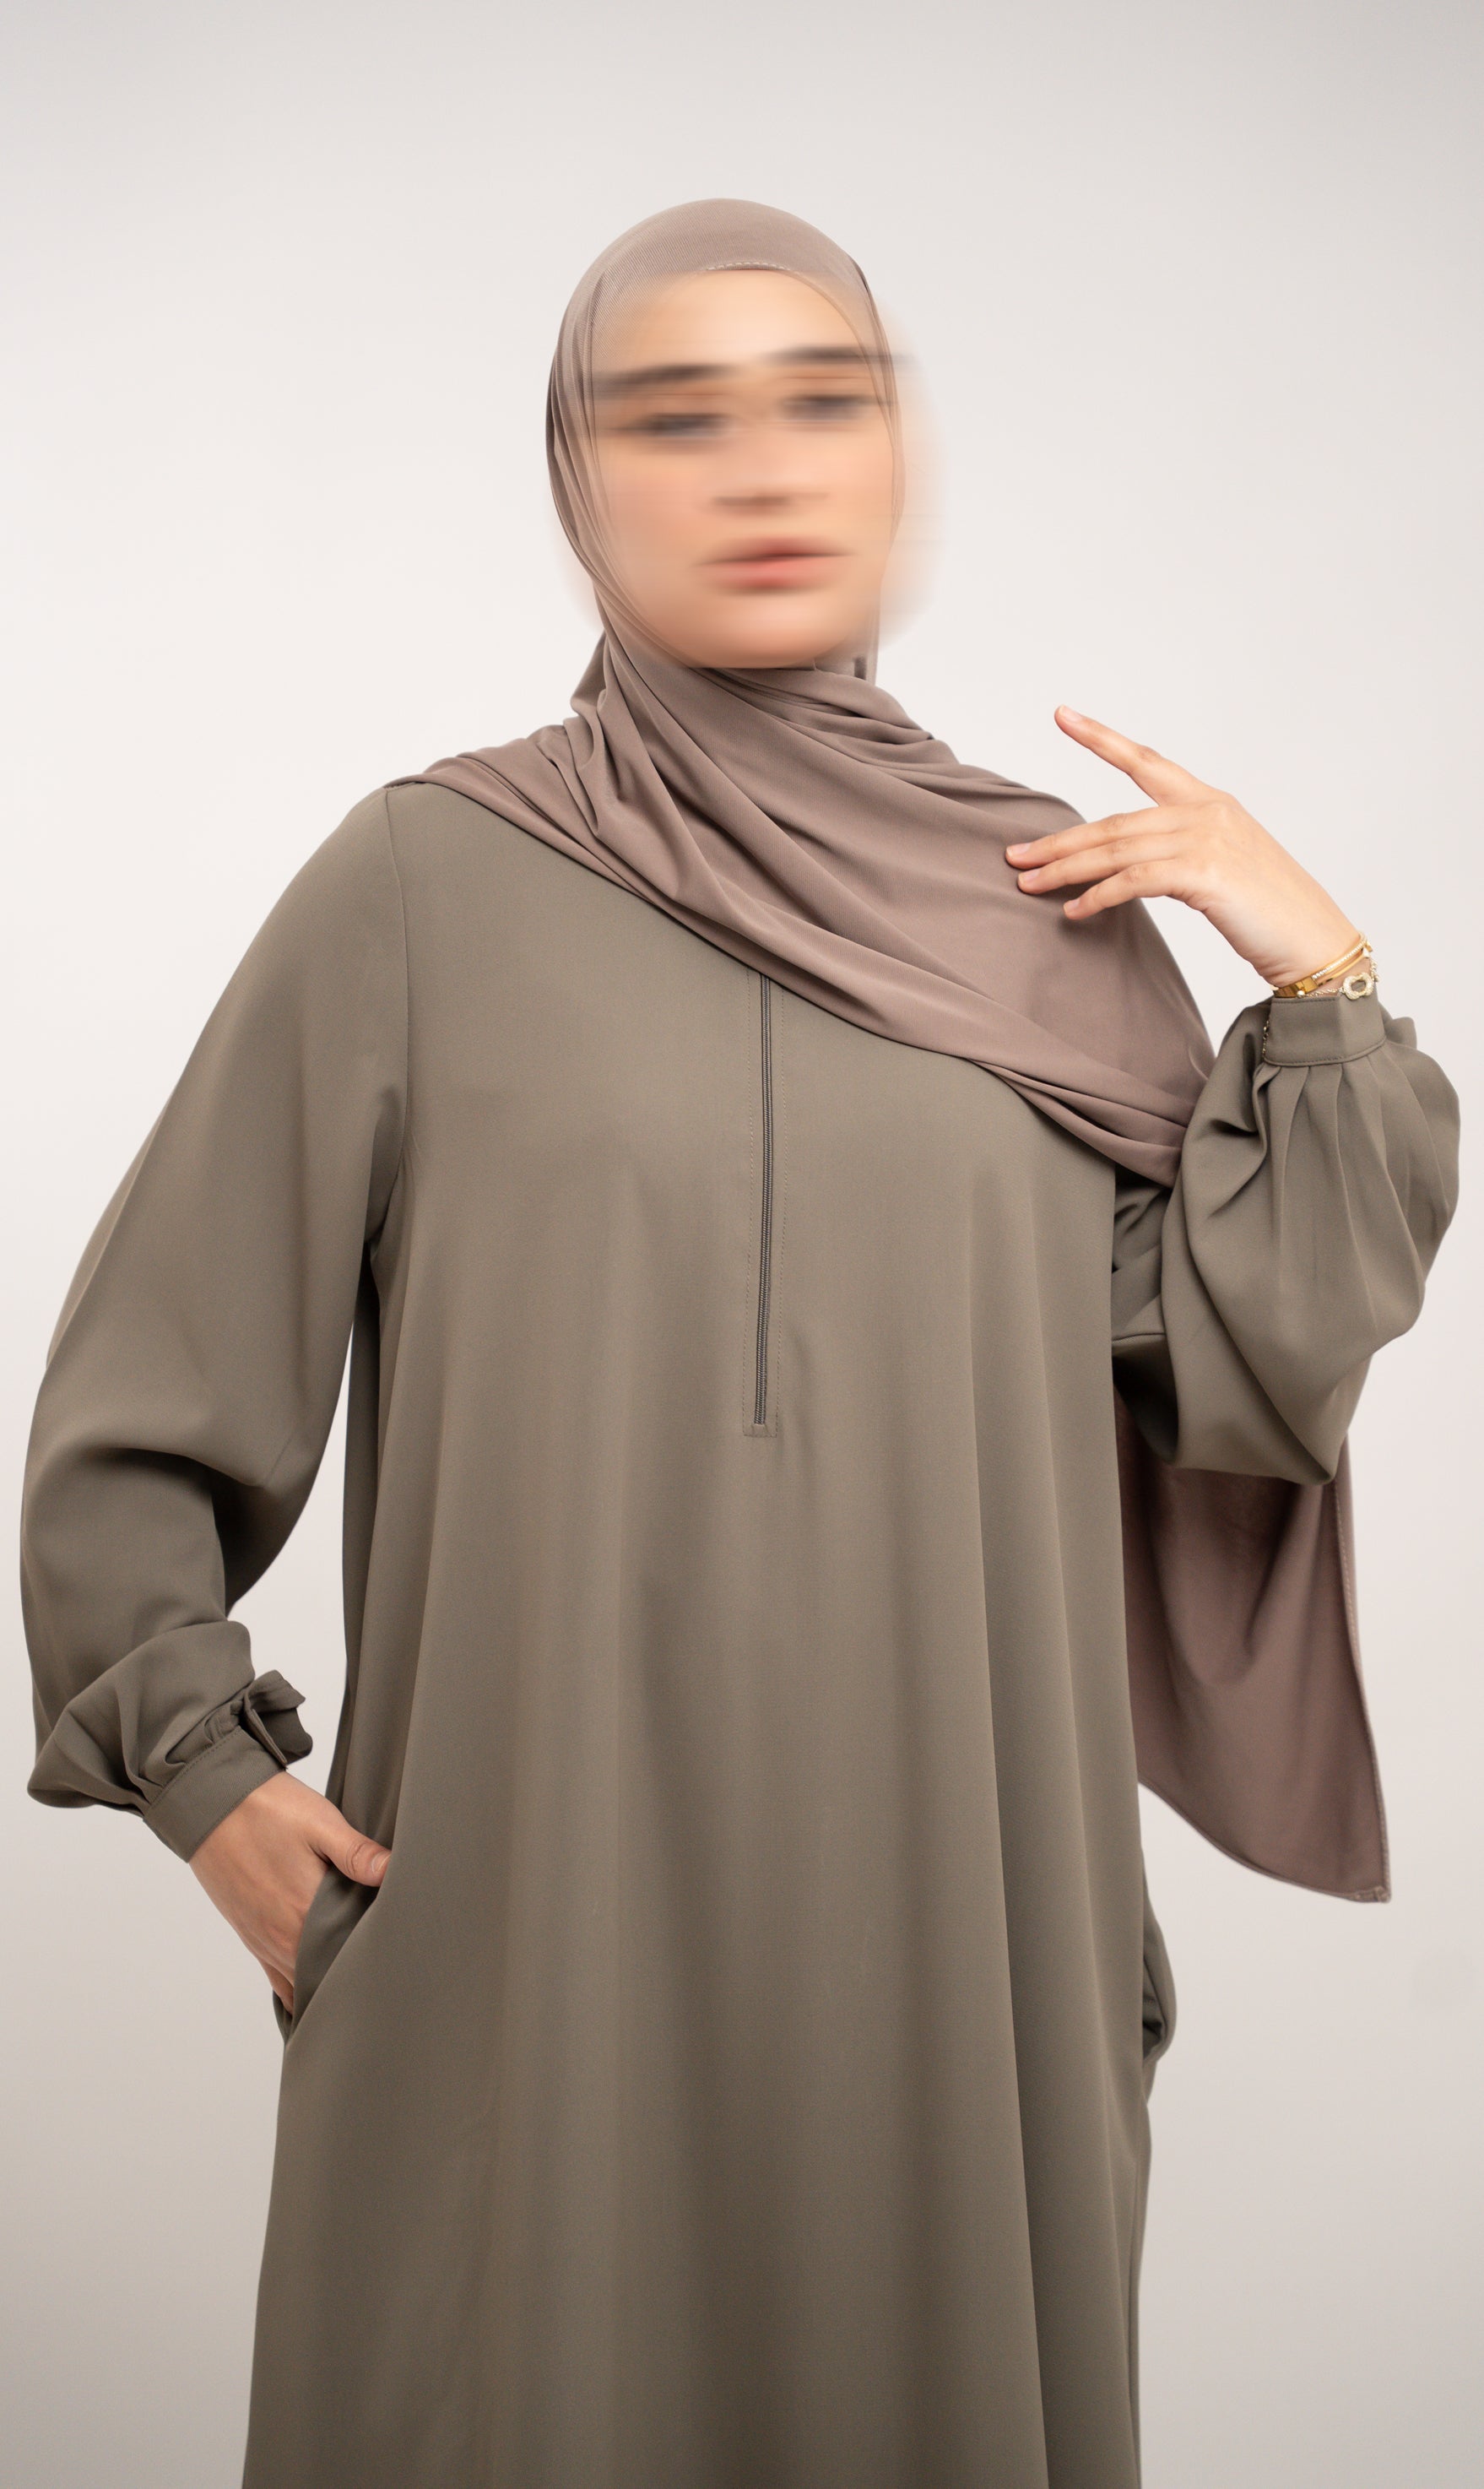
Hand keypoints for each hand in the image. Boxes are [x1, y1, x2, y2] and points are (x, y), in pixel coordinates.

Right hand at [189, 1772, 389, 2014]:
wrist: (211, 1803)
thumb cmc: (267, 1810)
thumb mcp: (321, 1823)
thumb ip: (358, 1853)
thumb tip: (394, 1872)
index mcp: (305, 1913)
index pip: (351, 1952)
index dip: (376, 1951)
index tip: (398, 1943)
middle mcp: (282, 1938)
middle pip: (329, 1973)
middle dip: (356, 1969)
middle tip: (386, 1958)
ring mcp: (264, 1941)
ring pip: (304, 1981)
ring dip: (328, 1977)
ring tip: (358, 1968)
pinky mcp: (250, 1935)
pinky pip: (278, 1979)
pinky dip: (299, 1985)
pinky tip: (317, 1981)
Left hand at [1005, 706, 1359, 989]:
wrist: (1314, 941)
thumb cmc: (1270, 912)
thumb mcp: (1223, 868)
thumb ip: (1179, 854)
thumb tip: (1127, 866)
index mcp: (1210, 802)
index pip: (1147, 763)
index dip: (1102, 738)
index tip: (1063, 715)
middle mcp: (1206, 812)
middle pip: (1114, 821)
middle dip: (1060, 840)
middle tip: (1014, 855)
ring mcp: (1207, 839)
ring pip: (1117, 849)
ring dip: (1066, 869)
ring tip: (1028, 883)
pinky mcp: (1205, 873)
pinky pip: (1135, 880)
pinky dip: (1099, 896)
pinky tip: (1074, 910)